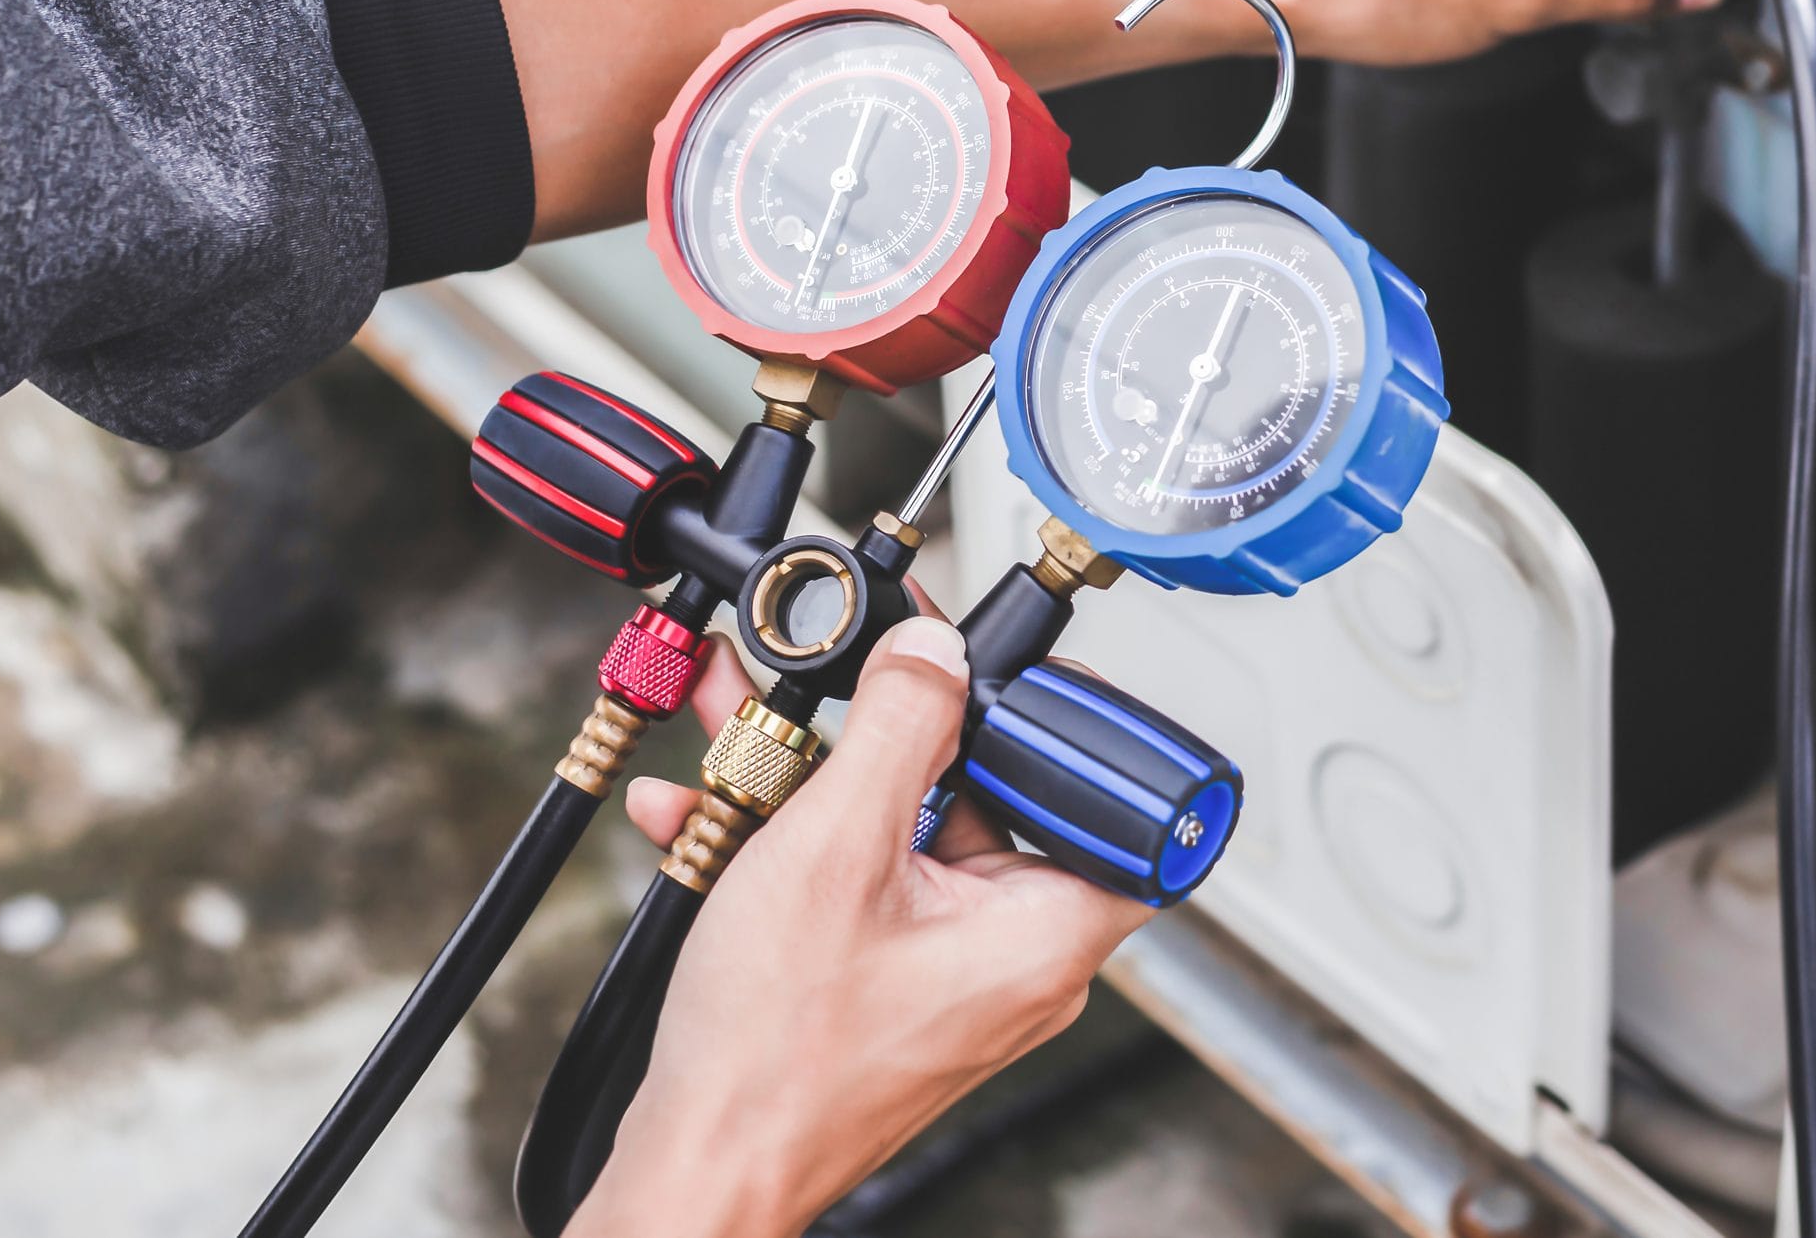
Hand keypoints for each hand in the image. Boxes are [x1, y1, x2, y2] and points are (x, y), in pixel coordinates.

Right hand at [568, 608, 1153, 1237]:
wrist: (697, 1162)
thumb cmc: (774, 1060)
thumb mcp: (836, 851)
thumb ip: (899, 731)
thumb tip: (937, 653)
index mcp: (1047, 931)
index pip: (1117, 800)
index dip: (1065, 724)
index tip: (1001, 677)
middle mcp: (1016, 952)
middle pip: (991, 796)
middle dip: (895, 732)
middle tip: (847, 685)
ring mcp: (954, 967)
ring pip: (908, 829)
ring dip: (822, 775)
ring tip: (750, 732)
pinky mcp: (894, 976)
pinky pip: (866, 877)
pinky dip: (798, 838)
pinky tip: (715, 808)